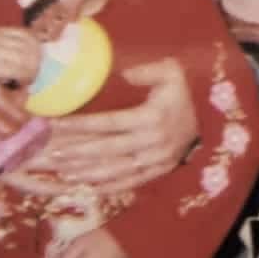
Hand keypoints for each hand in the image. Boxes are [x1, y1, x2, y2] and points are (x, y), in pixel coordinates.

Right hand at [0, 26, 40, 102]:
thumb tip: (34, 55)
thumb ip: (6, 48)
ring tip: (26, 81)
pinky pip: (19, 70)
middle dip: (36, 62)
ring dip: (31, 72)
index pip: (27, 34)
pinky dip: (24, 78)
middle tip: (32, 74)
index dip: (36, 49)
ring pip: (27, 58)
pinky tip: (19, 84)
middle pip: (30, 46)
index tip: (35, 62)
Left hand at [0, 57, 198, 198]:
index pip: (108, 123)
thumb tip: (119, 73)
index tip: (54, 124)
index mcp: (152, 118)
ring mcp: (155, 161)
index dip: (80, 125)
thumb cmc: (182, 92)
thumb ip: (145, 70)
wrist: (209, 119)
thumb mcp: (170, 72)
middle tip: (49, 153)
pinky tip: (86, 186)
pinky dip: (106, 187)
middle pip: (106, 150)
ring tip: (62, 171)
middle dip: (75, 152)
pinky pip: (129, 183)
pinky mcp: (157, 172)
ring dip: (86, 172)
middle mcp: (152, 142)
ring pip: (115, 170)